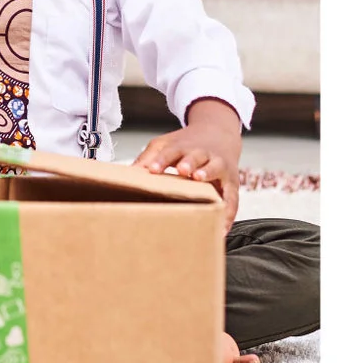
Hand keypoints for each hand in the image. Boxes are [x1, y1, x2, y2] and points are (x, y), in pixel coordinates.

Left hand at [133, 107, 243, 231]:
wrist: (218, 134)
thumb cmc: (187, 144)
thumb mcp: (166, 145)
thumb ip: (149, 157)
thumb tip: (130, 173)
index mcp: (184, 147)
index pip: (170, 151)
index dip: (161, 160)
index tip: (152, 169)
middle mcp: (204, 154)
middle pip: (196, 156)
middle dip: (189, 162)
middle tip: (182, 169)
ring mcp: (219, 166)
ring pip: (215, 170)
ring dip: (209, 175)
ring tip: (201, 182)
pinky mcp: (232, 183)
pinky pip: (232, 199)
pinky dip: (228, 213)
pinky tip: (221, 228)